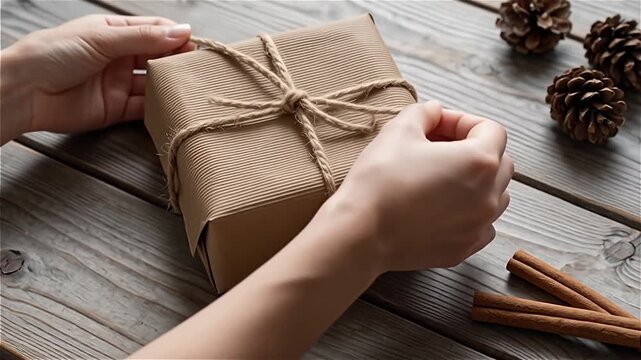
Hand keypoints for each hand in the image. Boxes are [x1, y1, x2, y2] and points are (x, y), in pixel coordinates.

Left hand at [1, 15, 192, 142]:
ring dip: (170, 86)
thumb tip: (181, 31)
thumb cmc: (52, 54)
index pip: (153, 31)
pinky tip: (172, 107)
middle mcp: (118, 57)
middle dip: (177, 62)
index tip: (195, 45)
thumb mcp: (101, 38)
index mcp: (113, 33)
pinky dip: (158, 109)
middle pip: (157, 58)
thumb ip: (144, 37)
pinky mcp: (115, 109)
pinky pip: (143, 109)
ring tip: (190, 88)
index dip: (175, 36)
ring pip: (153, 84)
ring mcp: (117, 84)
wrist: (24, 91)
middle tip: (198, 69)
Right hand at [327, 100, 512, 272]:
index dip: (461, 121)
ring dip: (477, 181)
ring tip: (442, 178)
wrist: (361, 232)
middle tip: (437, 148)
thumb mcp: (398, 130)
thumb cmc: (379, 179)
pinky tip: (441, 207)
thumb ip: (424, 112)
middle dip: (473, 149)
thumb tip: (434, 111)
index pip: (490, 129)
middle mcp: (489, 195)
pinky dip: (470, 211)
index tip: (435, 125)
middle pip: (500, 161)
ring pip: (496, 194)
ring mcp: (480, 225)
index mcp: (479, 161)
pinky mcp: (465, 248)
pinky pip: (483, 224)